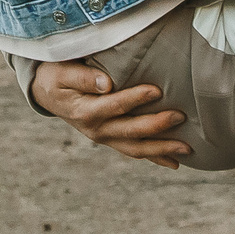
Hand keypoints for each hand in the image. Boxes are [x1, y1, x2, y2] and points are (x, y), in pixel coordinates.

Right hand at [30, 60, 191, 167]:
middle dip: (156, 126)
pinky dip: (154, 157)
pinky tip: (175, 161)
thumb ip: (83, 77)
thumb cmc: (56, 75)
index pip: (113, 106)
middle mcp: (96, 129)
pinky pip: (134, 151)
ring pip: (135, 148)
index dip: (134, 99)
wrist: (47, 92)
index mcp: (84, 111)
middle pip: (129, 131)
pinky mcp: (111, 139)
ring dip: (161, 149)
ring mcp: (104, 138)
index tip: (157, 89)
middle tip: (180, 116)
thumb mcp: (61, 72)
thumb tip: (107, 83)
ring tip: (187, 147)